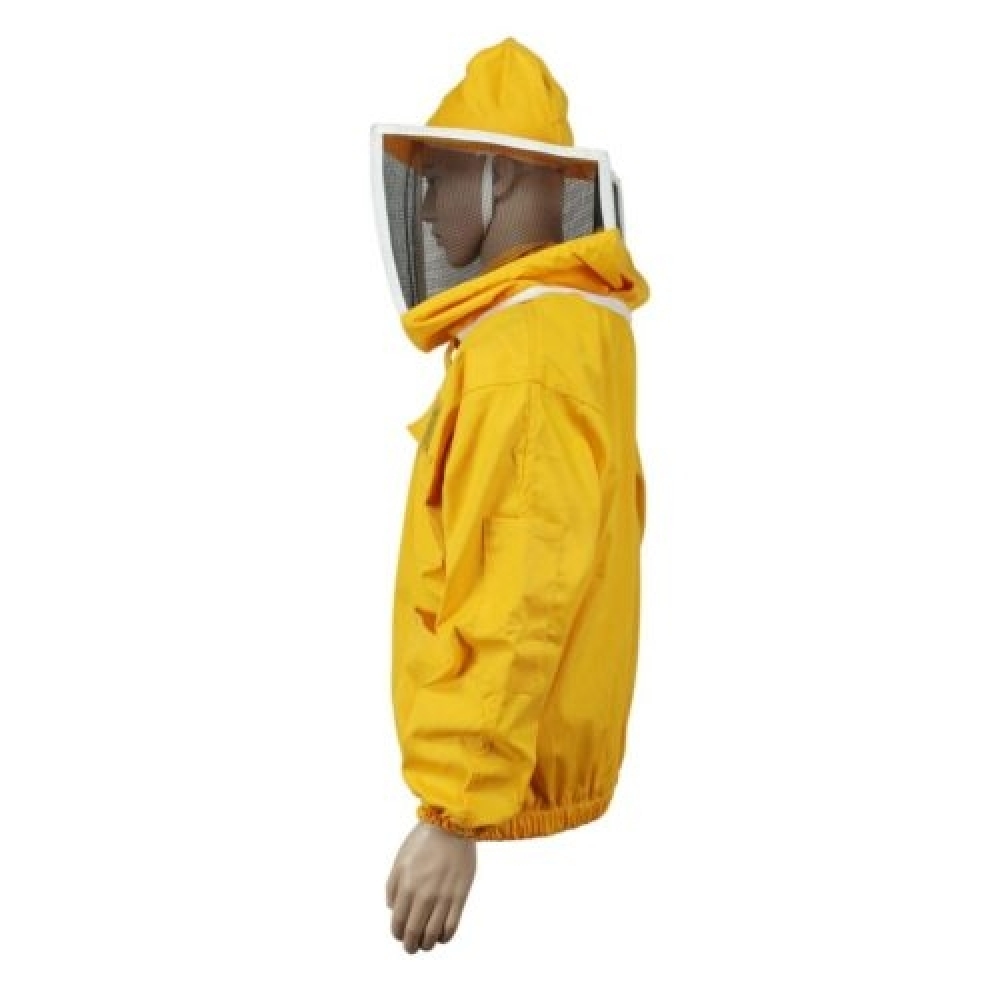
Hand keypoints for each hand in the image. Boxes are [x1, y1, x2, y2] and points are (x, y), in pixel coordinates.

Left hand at [386, 820, 476, 952]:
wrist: (452, 825)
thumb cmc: (424, 840)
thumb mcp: (400, 860)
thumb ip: (393, 886)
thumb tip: (392, 909)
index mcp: (407, 886)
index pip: (398, 922)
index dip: (398, 934)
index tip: (400, 935)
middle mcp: (424, 895)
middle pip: (414, 932)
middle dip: (410, 945)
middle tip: (411, 947)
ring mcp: (443, 897)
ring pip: (433, 934)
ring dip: (427, 944)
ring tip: (426, 943)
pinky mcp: (460, 896)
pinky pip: (452, 926)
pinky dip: (445, 937)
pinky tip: (442, 935)